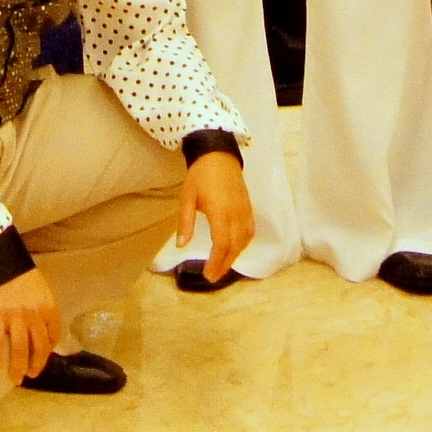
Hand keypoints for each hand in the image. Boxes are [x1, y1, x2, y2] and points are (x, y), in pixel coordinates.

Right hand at [0, 266, 64, 385]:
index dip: (49, 350)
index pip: (53, 336)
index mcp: (49, 308)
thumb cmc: (22, 274)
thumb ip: (45, 310)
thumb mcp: (42, 290)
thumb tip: (45, 330)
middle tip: (31, 374)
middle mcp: (35, 315)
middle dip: (36, 365)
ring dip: (18, 368)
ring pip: (20, 349)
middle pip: (39, 347)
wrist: (1, 258)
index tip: (43, 357)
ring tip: (16, 379)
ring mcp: (16, 317)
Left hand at [176, 149, 253, 285]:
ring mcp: (245, 211)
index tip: (207, 274)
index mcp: (220, 212)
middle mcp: (236, 214)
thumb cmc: (200, 175)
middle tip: (213, 277)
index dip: (215, 262)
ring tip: (222, 267)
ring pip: (244, 241)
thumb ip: (186, 222)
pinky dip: (243, 244)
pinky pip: (250, 231)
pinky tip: (235, 249)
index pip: (221, 244)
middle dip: (224, 265)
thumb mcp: (187, 197)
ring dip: (234, 256)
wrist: (219, 154)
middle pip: (234, 247)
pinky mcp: (249, 208)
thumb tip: (181, 245)